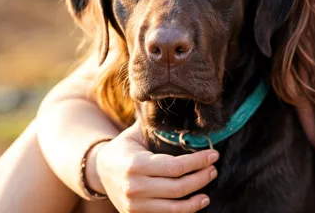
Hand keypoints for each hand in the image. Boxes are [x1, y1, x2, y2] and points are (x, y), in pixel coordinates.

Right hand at [95, 120, 218, 212]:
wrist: (100, 171)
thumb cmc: (123, 147)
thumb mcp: (135, 133)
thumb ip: (154, 125)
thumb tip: (181, 111)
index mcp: (136, 164)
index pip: (174, 167)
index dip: (197, 162)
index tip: (213, 154)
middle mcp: (135, 187)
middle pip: (178, 188)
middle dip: (201, 178)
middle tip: (213, 168)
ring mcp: (135, 206)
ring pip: (174, 207)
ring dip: (196, 198)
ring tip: (208, 185)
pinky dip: (184, 210)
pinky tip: (196, 201)